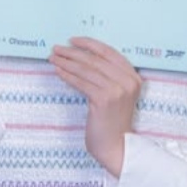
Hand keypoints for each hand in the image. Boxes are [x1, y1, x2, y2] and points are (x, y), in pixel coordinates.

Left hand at [50, 37, 142, 176]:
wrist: (116, 146)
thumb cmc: (113, 122)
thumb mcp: (117, 95)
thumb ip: (109, 78)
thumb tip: (83, 59)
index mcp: (133, 77)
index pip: (109, 52)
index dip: (90, 44)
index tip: (73, 40)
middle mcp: (128, 81)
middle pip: (96, 59)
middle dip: (73, 52)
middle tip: (57, 48)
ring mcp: (117, 90)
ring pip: (87, 69)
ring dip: (67, 62)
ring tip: (53, 58)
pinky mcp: (104, 99)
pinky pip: (81, 82)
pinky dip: (67, 75)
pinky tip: (58, 71)